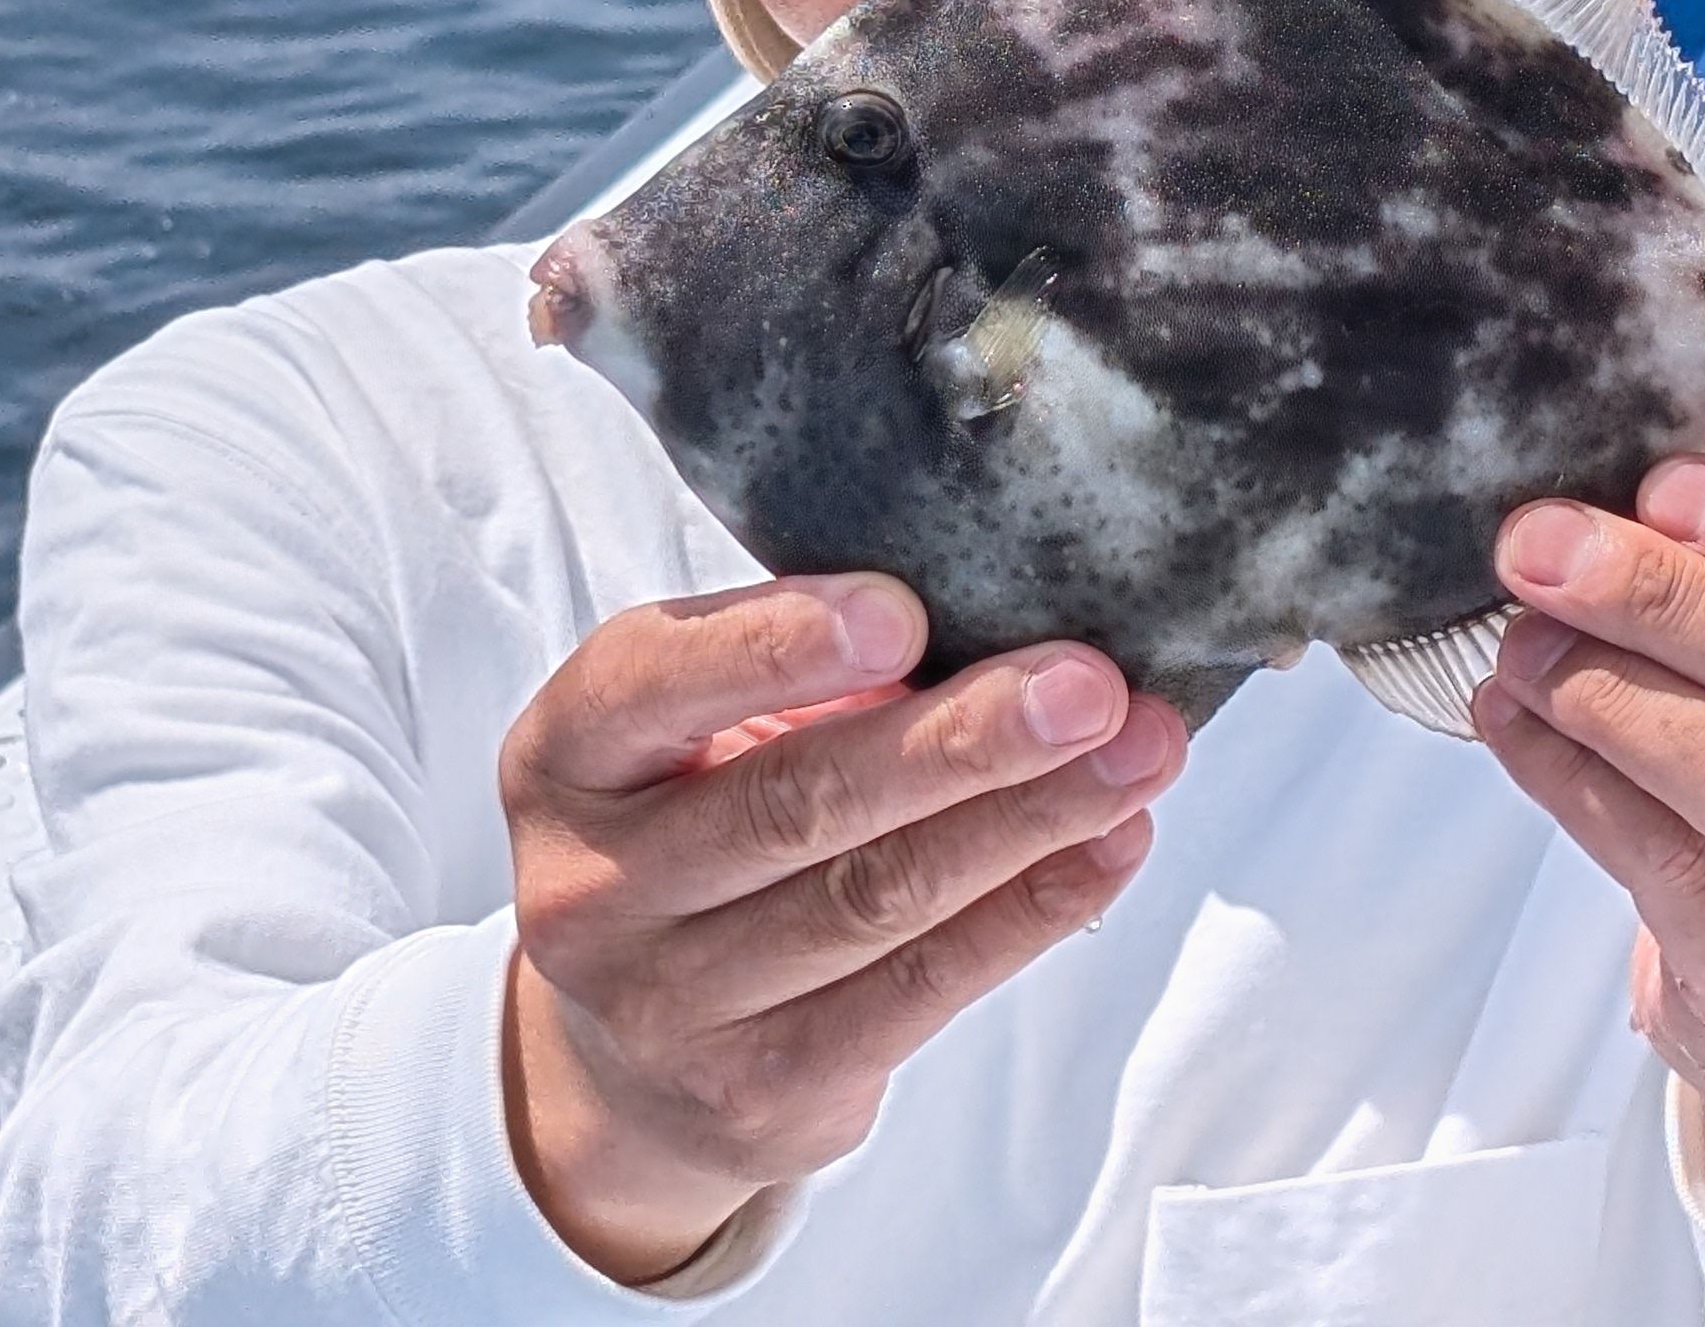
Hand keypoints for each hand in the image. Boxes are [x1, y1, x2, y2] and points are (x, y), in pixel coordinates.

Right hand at [498, 576, 1183, 1281]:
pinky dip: (1031, 909)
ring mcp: (671, 1008)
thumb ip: (799, 670)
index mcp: (564, 757)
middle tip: (1089, 686)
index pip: (650, 683)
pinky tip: (1112, 846)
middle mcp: (590, 889)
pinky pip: (922, 991)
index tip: (905, 613)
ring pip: (876, 900)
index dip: (776, 644)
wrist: (627, 1055)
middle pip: (796, 801)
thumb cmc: (697, 820)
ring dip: (1030, 820)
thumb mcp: (692, 728)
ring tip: (1140, 754)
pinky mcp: (764, 1092)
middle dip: (962, 740)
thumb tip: (999, 627)